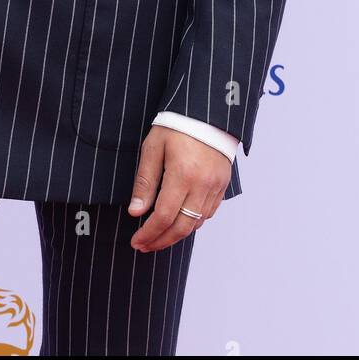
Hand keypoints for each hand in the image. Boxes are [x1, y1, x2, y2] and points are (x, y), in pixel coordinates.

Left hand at [127, 126, 231, 251]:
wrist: (208, 113)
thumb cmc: (177, 126)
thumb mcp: (153, 148)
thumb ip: (145, 181)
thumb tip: (135, 211)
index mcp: (182, 174)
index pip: (163, 216)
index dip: (148, 233)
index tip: (136, 241)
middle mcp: (202, 185)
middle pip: (182, 227)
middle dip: (161, 241)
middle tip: (145, 246)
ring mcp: (215, 186)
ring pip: (196, 223)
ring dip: (176, 235)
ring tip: (158, 237)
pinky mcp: (223, 185)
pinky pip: (208, 213)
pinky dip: (193, 222)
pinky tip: (180, 222)